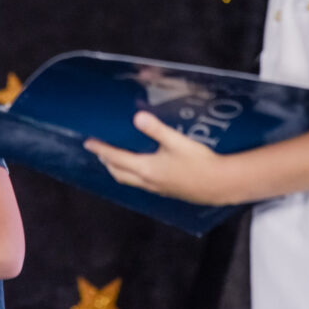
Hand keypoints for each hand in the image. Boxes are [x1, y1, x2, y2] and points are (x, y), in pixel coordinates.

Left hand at [84, 111, 235, 205]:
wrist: (220, 185)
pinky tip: (140, 169)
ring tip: (113, 160)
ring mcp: (157, 189)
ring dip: (118, 170)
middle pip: (119, 172)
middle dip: (106, 161)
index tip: (88, 143)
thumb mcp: (177, 142)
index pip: (116, 158)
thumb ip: (157, 129)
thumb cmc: (200, 162)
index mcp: (147, 168)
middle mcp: (148, 181)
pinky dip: (132, 175)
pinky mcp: (167, 191)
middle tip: (98, 150)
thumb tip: (137, 117)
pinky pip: (142, 184)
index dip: (101, 149)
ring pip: (129, 180)